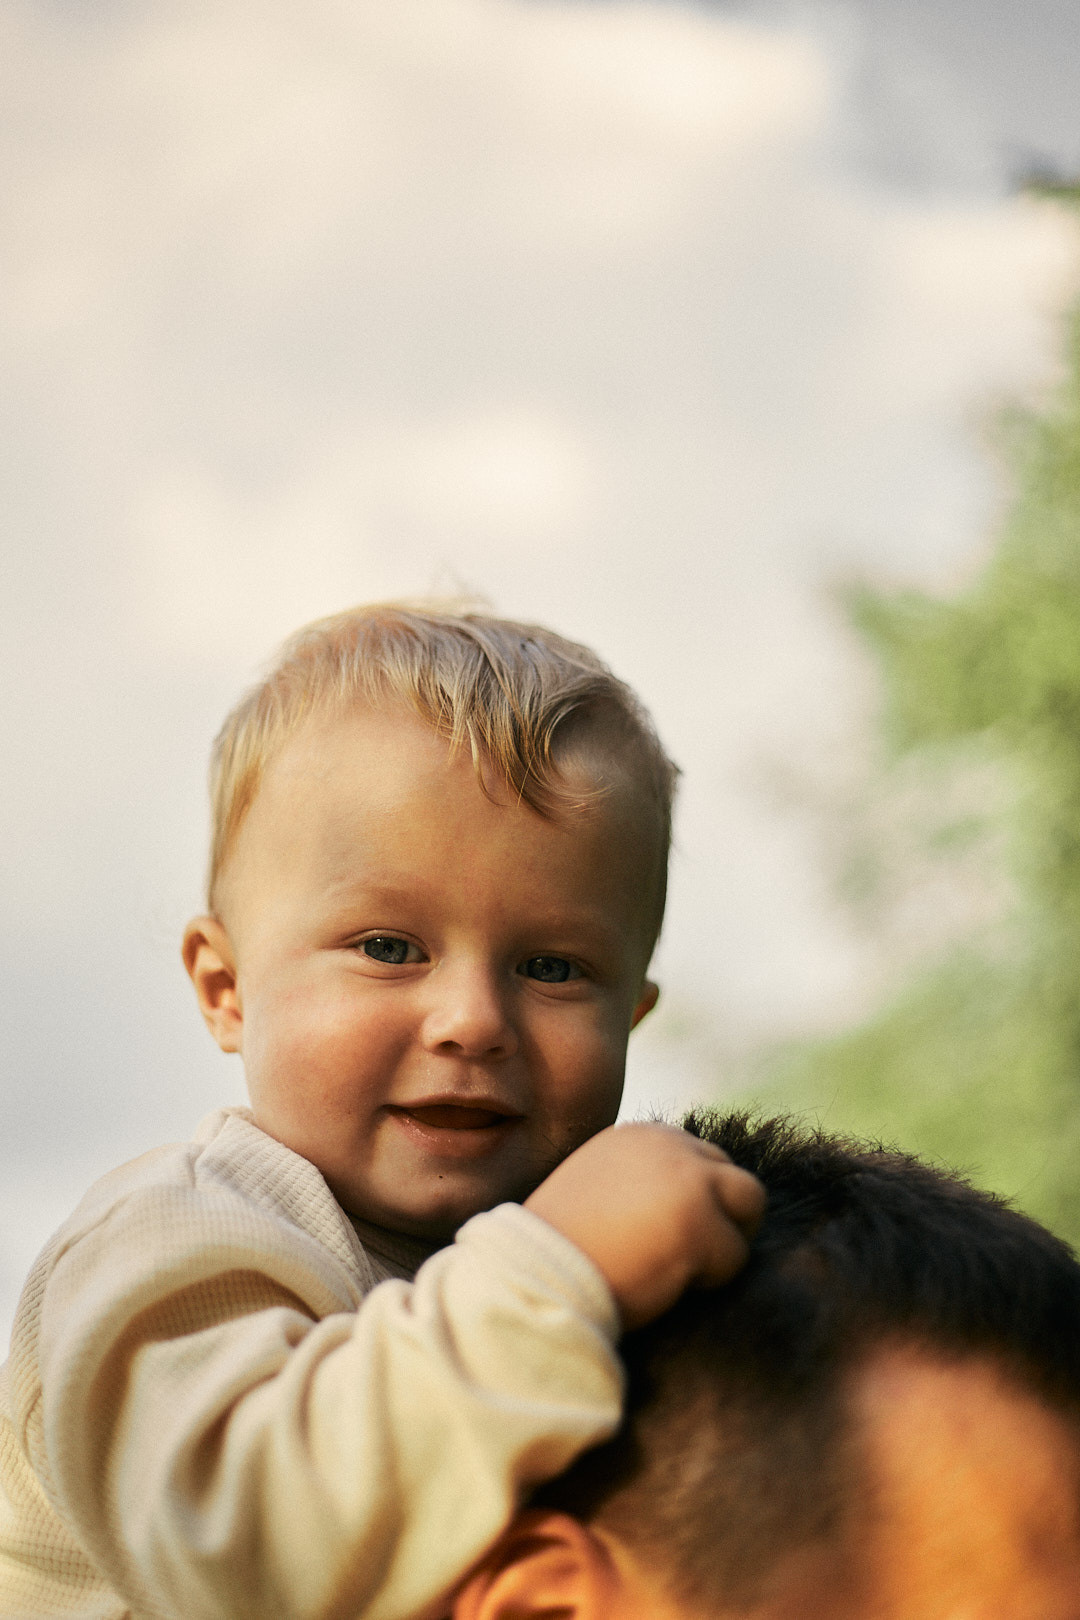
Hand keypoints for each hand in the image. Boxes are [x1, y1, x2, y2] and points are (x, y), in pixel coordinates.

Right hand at [523, 1122, 765, 1330]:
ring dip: (726, 1241)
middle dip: (719, 1218)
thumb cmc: (563, 1245)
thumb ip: (642, 1178)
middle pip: (733, 1176)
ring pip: (750, 1203)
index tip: (663, 1235)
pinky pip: (736, 1256)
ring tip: (680, 1267)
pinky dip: (712, 1279)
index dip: (695, 1203)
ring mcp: (687, 1179)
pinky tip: (665, 1283)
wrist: (536, 1276)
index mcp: (641, 1134)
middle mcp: (668, 1145)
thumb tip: (689, 1197)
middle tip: (678, 1256)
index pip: (704, 1158)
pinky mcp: (698, 1222)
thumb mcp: (599, 1187)